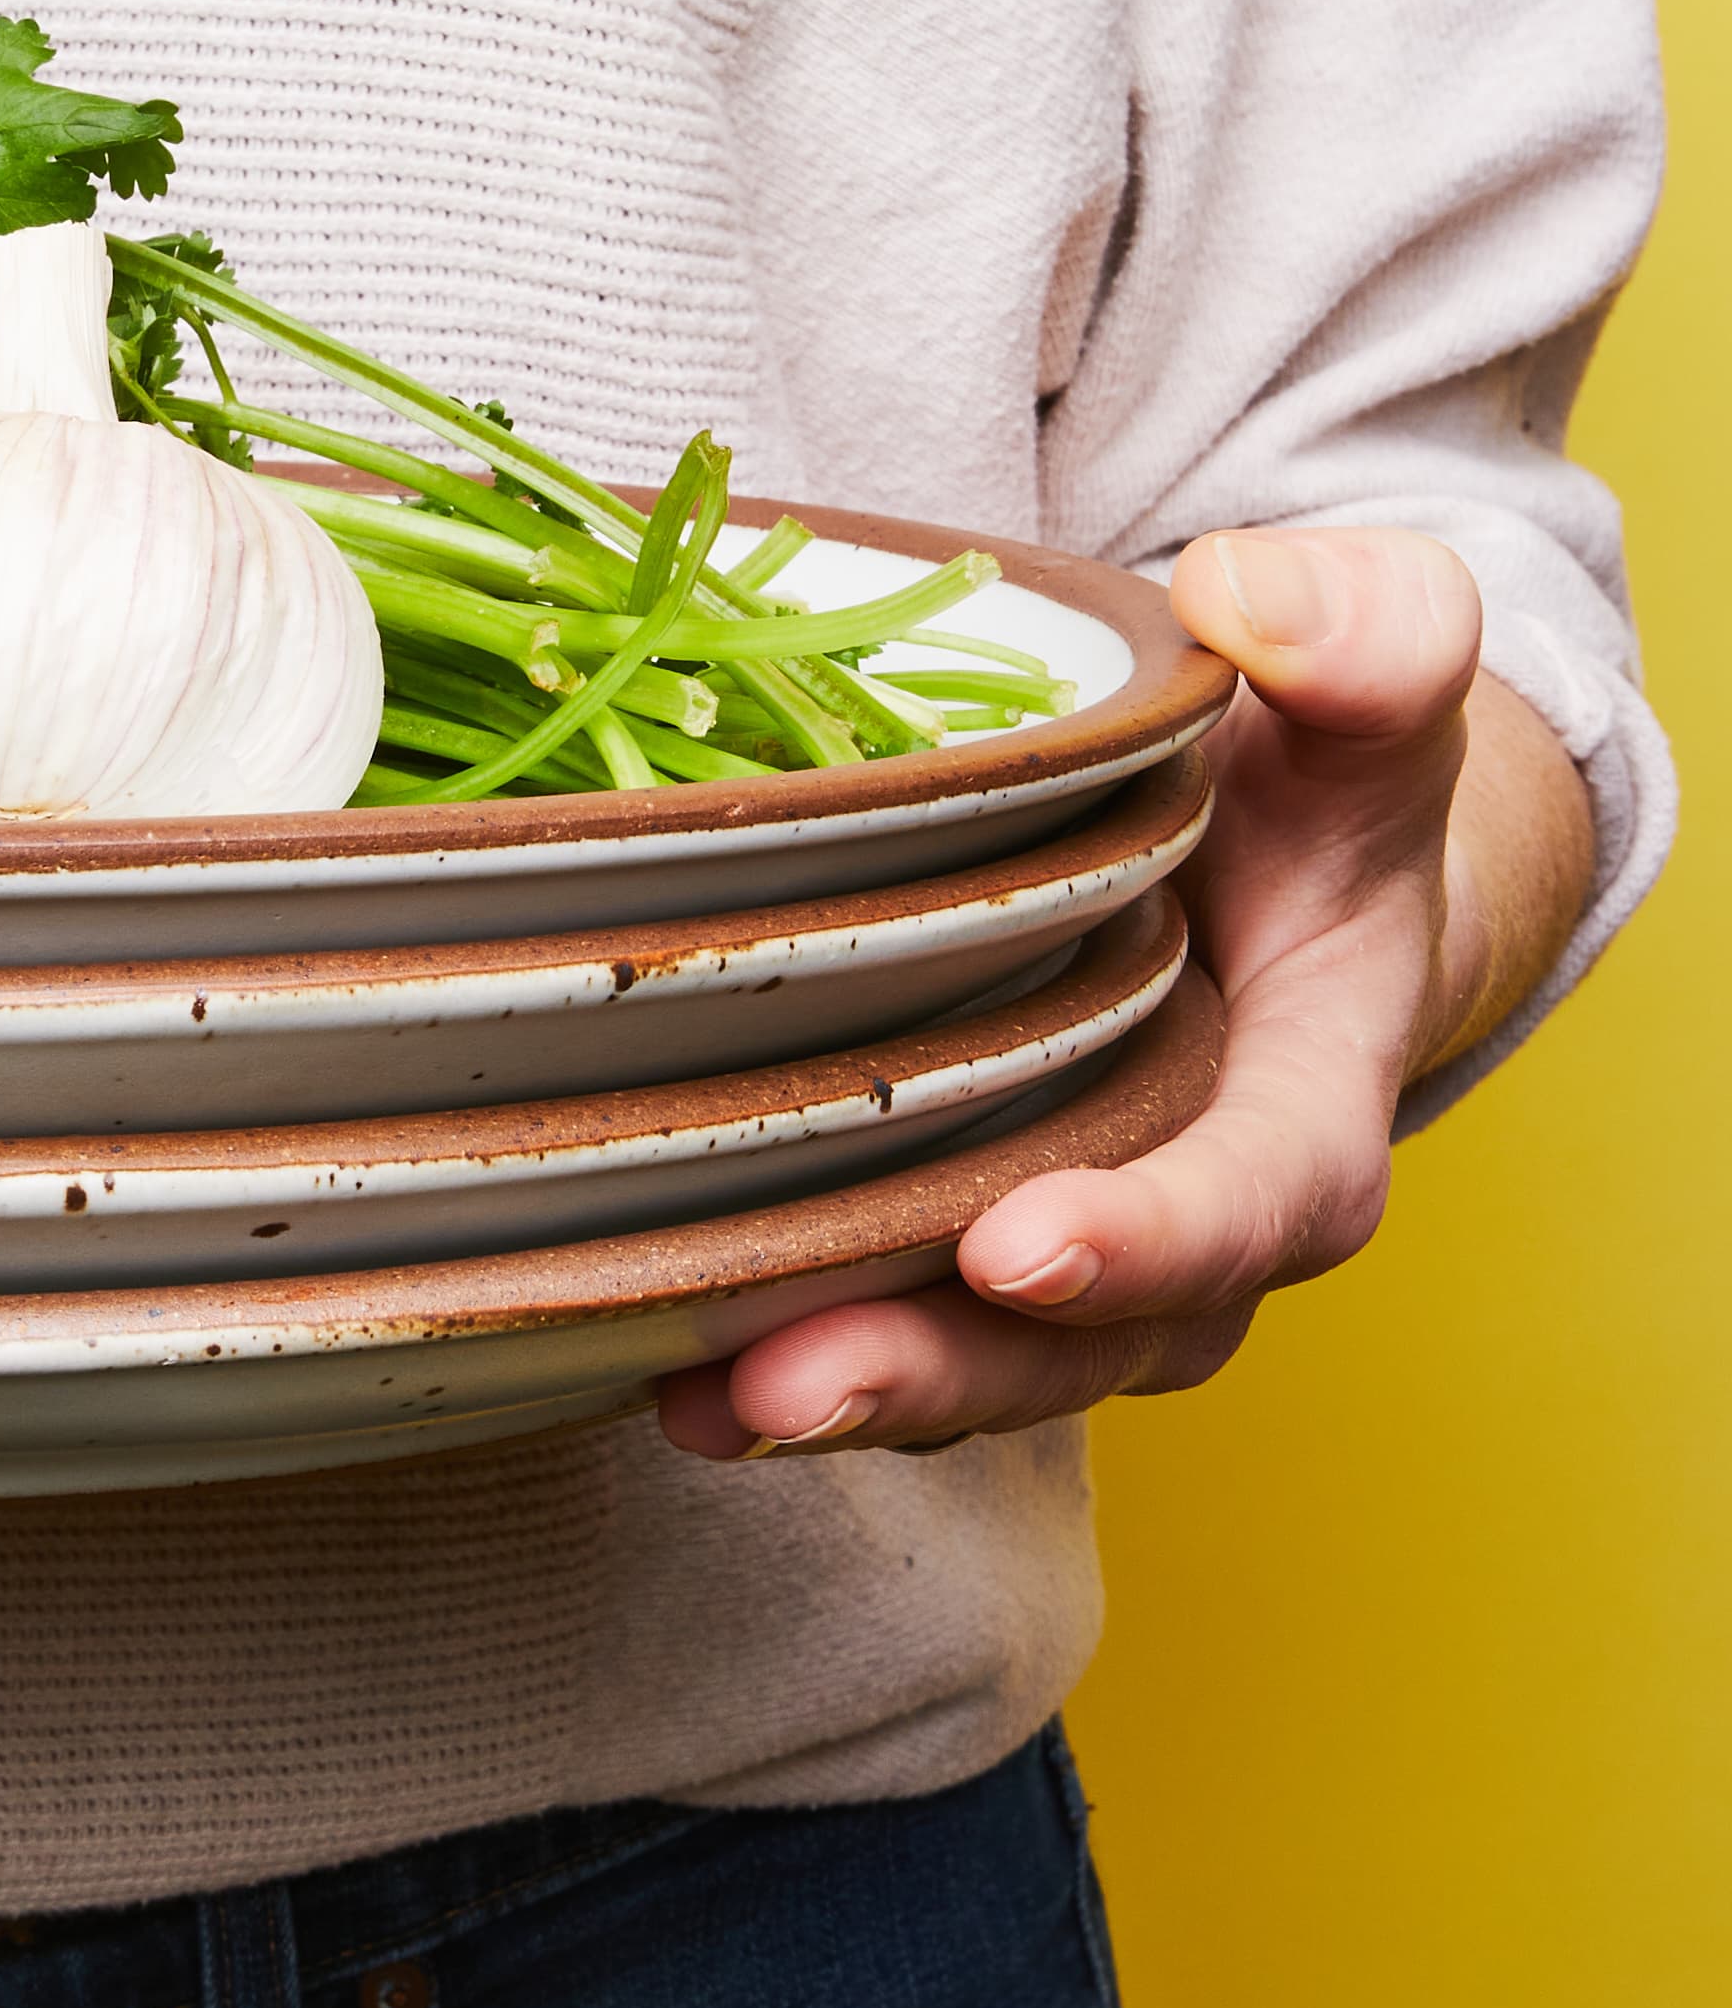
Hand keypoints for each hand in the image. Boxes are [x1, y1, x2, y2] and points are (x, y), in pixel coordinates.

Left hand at [660, 526, 1594, 1464]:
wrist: (1260, 855)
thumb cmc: (1306, 766)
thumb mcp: (1361, 668)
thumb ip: (1361, 629)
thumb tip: (1251, 600)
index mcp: (1310, 1096)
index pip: (1254, 1197)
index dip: (1145, 1240)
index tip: (1018, 1250)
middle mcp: (1198, 1219)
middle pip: (1084, 1338)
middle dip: (938, 1371)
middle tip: (790, 1390)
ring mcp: (1075, 1257)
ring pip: (972, 1367)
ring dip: (838, 1394)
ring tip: (700, 1407)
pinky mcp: (956, 1244)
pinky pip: (880, 1326)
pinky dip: (770, 1352)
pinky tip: (646, 1364)